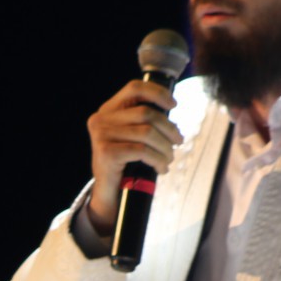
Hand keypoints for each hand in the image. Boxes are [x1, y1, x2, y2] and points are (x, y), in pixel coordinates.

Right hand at [86, 77, 183, 227]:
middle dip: (169, 128)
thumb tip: (171, 109)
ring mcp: (101, 135)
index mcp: (108, 110)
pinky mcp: (106, 152)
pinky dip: (158, 159)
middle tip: (178, 141)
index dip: (158, 93)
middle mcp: (101, 119)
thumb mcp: (133, 135)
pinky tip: (161, 168)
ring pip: (147, 132)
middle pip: (146, 112)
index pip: (134, 88)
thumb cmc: (126, 162)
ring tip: (169, 158)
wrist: (109, 192)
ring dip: (165, 147)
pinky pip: (142, 150)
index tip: (174, 105)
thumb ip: (145, 120)